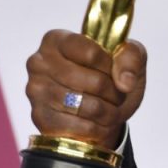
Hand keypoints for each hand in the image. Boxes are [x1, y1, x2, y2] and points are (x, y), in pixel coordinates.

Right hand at [25, 29, 146, 149]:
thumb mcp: (129, 59)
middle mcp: (39, 62)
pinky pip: (80, 127)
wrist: (102, 111)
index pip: (91, 53)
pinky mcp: (40, 118)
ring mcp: (36, 91)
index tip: (115, 72)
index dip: (111, 67)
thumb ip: (131, 57)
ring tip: (108, 108)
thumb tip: (125, 82)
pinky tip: (96, 123)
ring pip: (88, 106)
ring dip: (109, 112)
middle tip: (116, 95)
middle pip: (94, 82)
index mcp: (57, 39)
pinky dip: (97, 128)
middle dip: (114, 92)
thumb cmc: (111, 78)